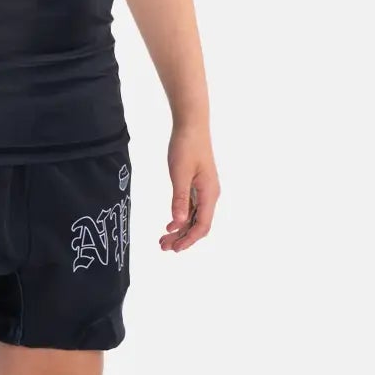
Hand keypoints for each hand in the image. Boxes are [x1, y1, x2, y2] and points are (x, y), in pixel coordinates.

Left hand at [160, 122, 219, 251]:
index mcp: (209, 193)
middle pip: (199, 225)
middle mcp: (210, 194)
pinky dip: (182, 218)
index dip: (189, 240)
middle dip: (183, 238)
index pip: (202, 225)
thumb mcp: (179, 174)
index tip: (175, 248)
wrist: (191, 125)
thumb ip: (179, 199)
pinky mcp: (199, 185)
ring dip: (181, 230)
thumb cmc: (186, 146)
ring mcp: (205, 190)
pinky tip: (170, 224)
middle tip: (163, 246)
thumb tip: (179, 222)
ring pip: (195, 217)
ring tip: (164, 239)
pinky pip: (193, 208)